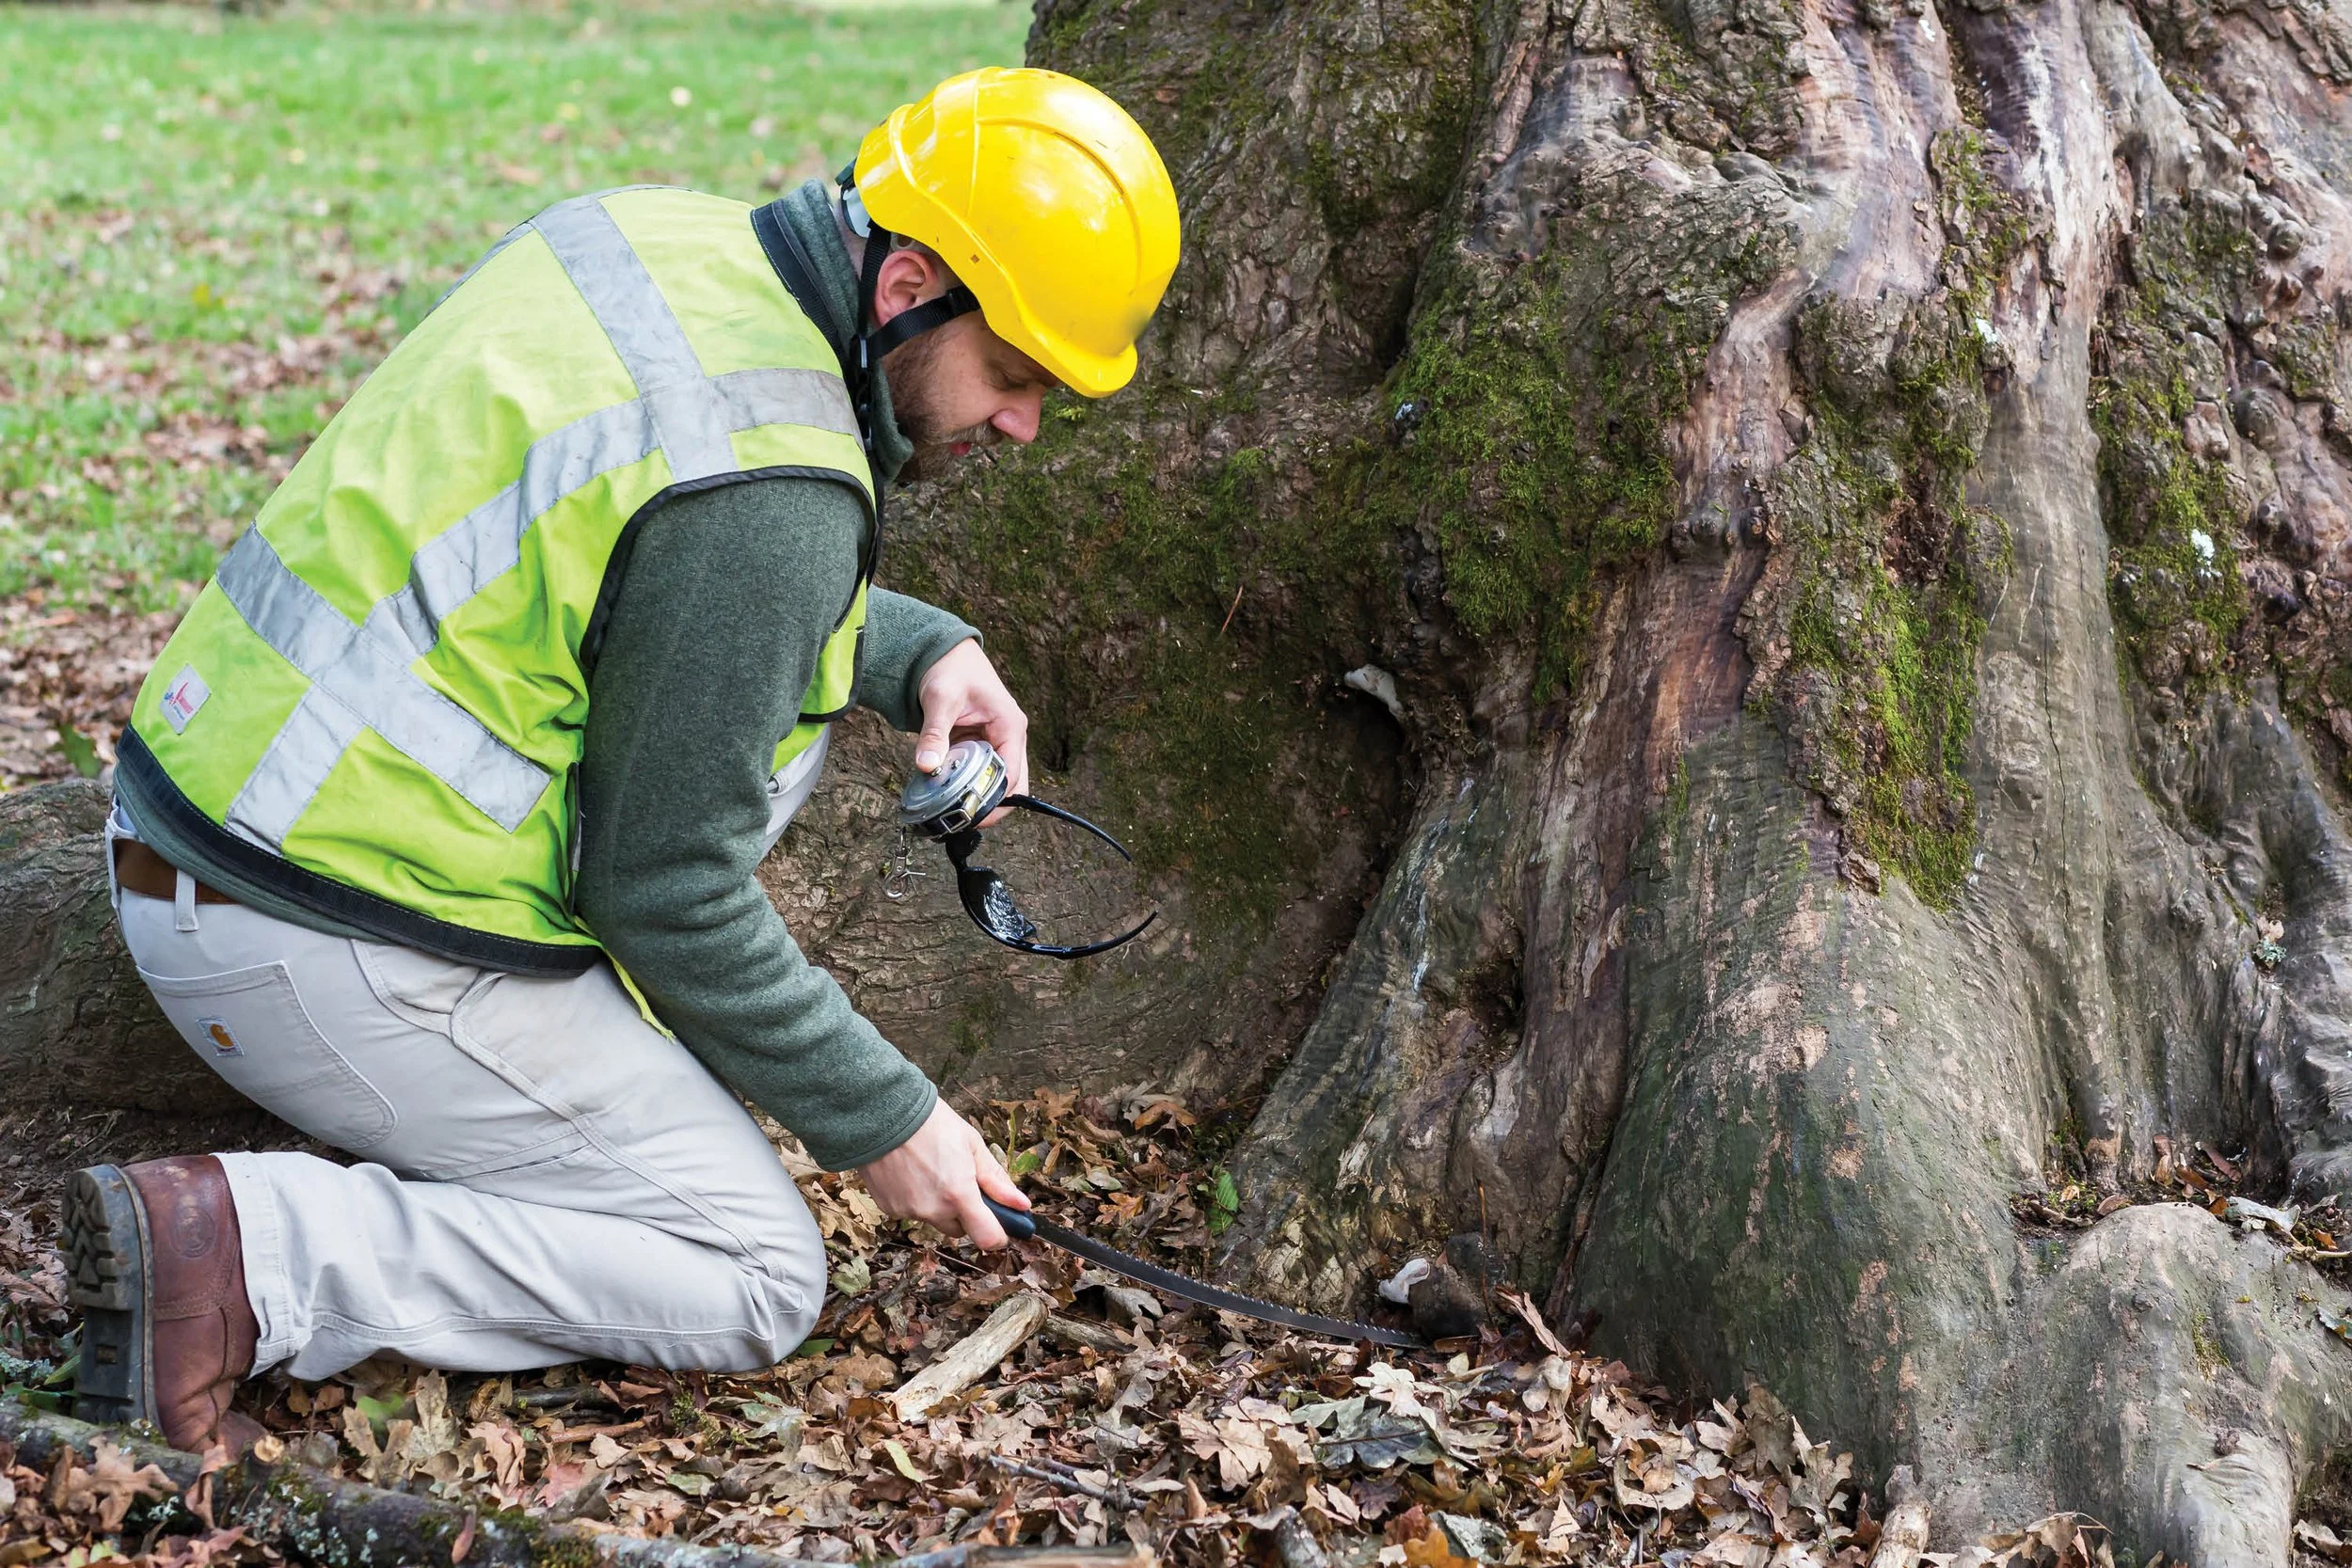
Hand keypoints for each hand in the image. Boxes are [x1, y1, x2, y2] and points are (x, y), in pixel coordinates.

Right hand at [856, 1098, 1029, 1246]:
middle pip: (960, 1229)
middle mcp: (933, 1210)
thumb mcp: (972, 1145)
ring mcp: (909, 1211)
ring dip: (938, 1205)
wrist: (883, 1113)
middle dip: (965, 1213)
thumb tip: (1021, 1205)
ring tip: (930, 1170)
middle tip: (960, 1182)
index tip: (1001, 1226)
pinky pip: (912, 1212)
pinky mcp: (889, 1208)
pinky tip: (910, 1173)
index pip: (987, 1238)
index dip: (997, 1236)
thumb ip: (996, 1180)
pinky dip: (916, 1199)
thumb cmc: (931, 1123)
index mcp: (959, 1194)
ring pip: (934, 1219)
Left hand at [915, 638, 1027, 826]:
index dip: (996, 799)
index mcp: (1010, 726)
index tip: (972, 813)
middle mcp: (1010, 737)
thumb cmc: (950, 669)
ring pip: (999, 782)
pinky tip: (949, 792)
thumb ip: (934, 734)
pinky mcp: (983, 746)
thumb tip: (926, 766)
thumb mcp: (940, 700)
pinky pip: (982, 773)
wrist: (945, 652)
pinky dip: (969, 785)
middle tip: (963, 819)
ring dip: (980, 796)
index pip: (1013, 774)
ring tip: (954, 809)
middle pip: (1014, 785)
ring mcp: (998, 743)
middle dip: (992, 805)